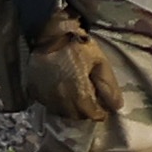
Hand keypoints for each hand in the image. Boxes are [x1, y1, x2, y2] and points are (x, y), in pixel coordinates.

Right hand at [16, 8, 128, 129]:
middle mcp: (60, 98)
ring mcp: (45, 95)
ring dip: (70, 110)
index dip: (98, 114)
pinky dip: (56, 104)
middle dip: (85, 113)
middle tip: (90, 104)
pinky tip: (62, 94)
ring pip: (60, 112)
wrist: (51, 35)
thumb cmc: (79, 47)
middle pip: (74, 116)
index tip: (103, 111)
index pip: (90, 113)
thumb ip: (108, 86)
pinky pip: (47, 105)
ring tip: (77, 100)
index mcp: (77, 91)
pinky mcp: (35, 91)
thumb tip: (116, 106)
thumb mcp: (100, 62)